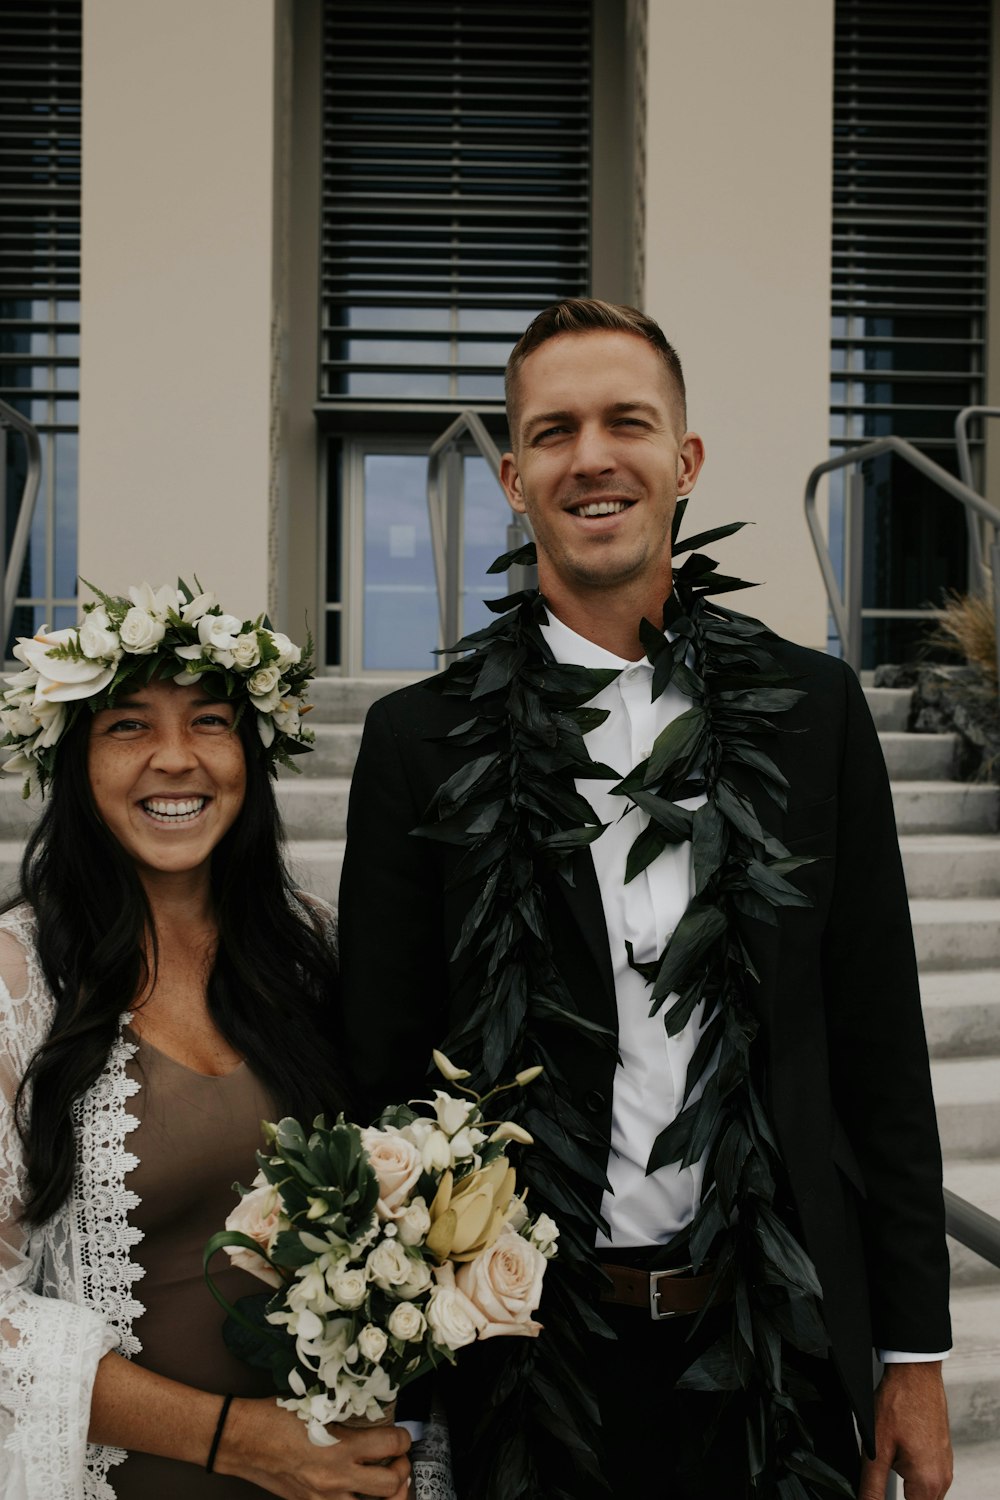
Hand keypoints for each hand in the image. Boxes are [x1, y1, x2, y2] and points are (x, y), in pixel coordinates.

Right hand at [217, 1397, 410, 1499]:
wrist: (242, 1440)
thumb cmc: (274, 1417)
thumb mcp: (317, 1406)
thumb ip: (347, 1417)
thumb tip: (372, 1417)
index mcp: (341, 1446)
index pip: (392, 1445)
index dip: (404, 1439)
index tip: (402, 1436)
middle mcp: (336, 1477)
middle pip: (390, 1484)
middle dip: (402, 1470)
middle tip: (398, 1460)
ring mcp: (323, 1497)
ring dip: (386, 1495)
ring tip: (386, 1483)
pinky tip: (358, 1493)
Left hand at [857, 1362, 951, 1499]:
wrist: (915, 1373)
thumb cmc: (899, 1404)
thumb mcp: (877, 1450)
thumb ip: (873, 1487)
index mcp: (928, 1483)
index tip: (881, 1480)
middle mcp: (942, 1477)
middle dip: (898, 1491)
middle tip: (885, 1463)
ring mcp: (945, 1465)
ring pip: (922, 1489)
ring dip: (904, 1480)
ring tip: (891, 1450)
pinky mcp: (942, 1453)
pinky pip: (927, 1473)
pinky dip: (912, 1467)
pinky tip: (899, 1445)